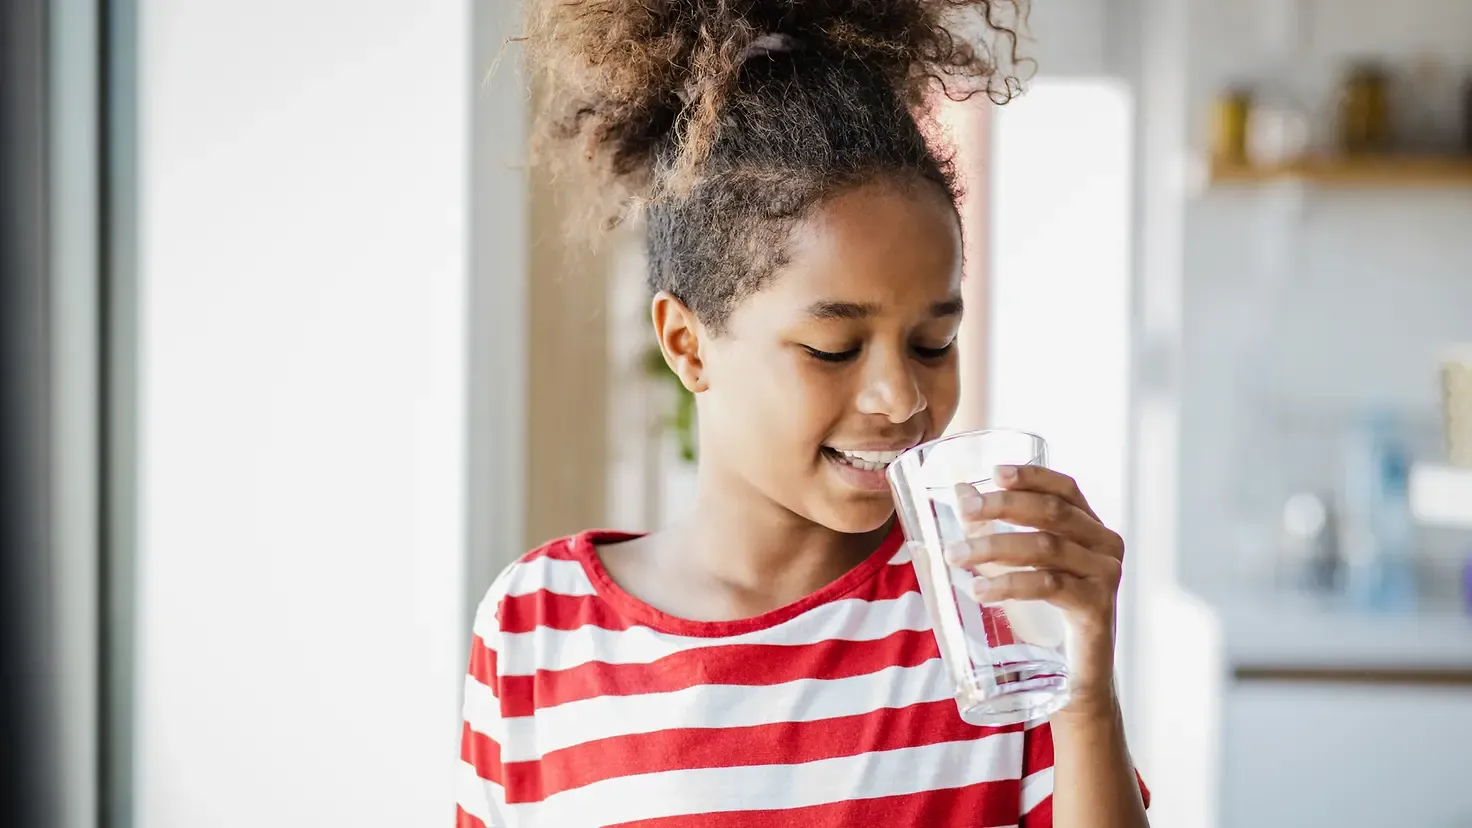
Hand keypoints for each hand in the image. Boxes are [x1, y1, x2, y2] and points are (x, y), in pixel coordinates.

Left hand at [943, 464, 1124, 713]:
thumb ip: (996, 530)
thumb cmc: (1047, 615)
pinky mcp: (1096, 607)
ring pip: (1045, 547)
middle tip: (963, 510)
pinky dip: (1009, 584)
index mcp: (1092, 528)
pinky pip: (1048, 586)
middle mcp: (1106, 546)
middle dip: (1003, 506)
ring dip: (994, 546)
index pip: (1066, 489)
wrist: (1077, 679)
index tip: (994, 472)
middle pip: (1052, 512)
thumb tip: (960, 493)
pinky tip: (980, 589)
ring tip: (955, 555)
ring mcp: (1105, 576)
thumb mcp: (1023, 566)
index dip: (1032, 476)